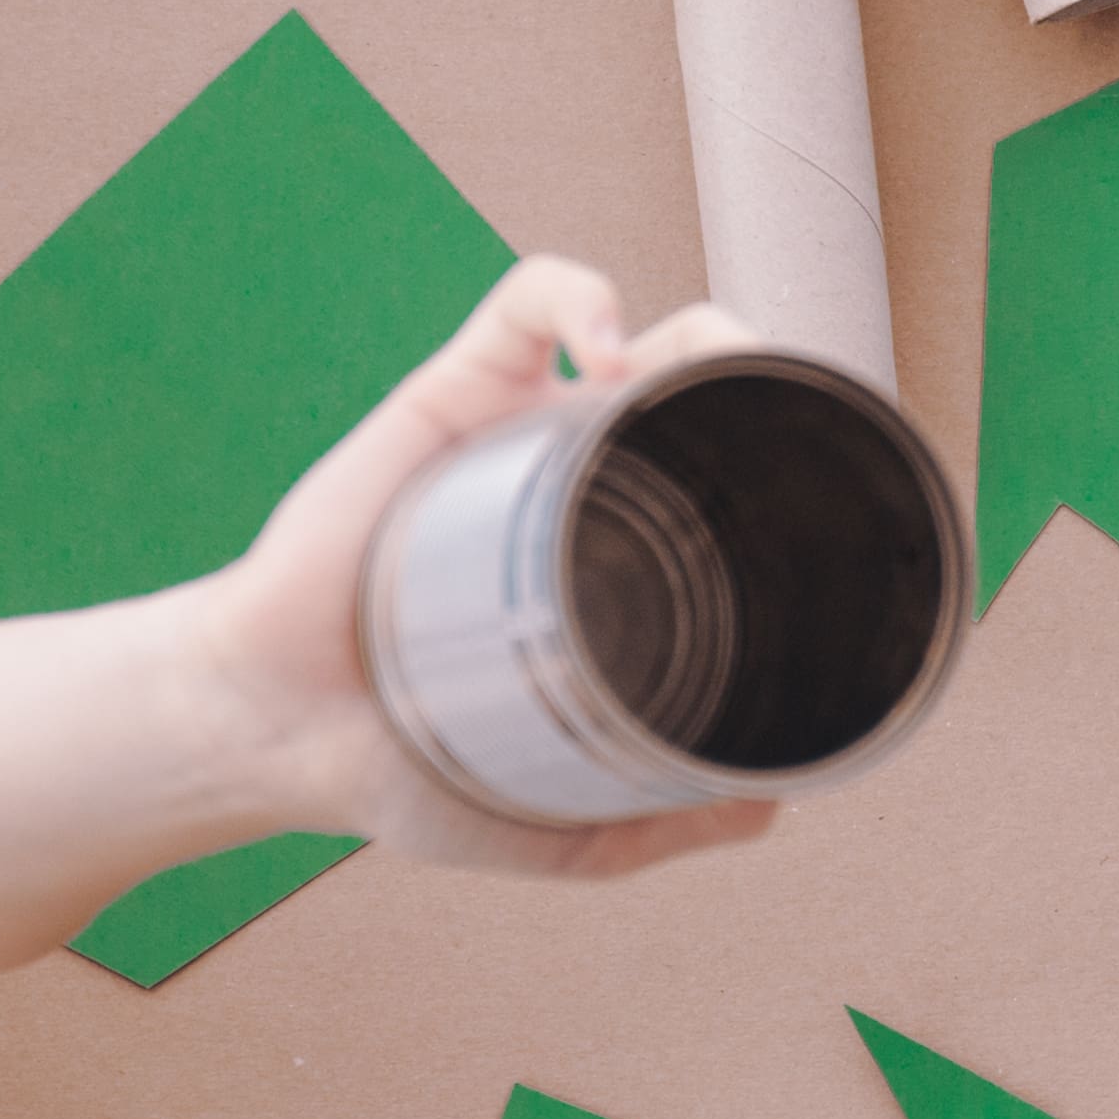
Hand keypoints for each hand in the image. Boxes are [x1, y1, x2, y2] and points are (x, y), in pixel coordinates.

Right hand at [205, 253, 787, 876]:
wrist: (278, 738)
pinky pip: (532, 301)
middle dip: (776, 400)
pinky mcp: (455, 390)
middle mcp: (585, 486)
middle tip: (795, 451)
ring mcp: (525, 432)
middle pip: (715, 402)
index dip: (799, 473)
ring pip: (648, 334)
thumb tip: (768, 811)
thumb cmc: (398, 769)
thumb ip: (650, 821)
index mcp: (621, 565)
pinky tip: (609, 352)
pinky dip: (582, 296)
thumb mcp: (551, 823)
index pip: (735, 487)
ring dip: (709, 337)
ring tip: (721, 392)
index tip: (840, 504)